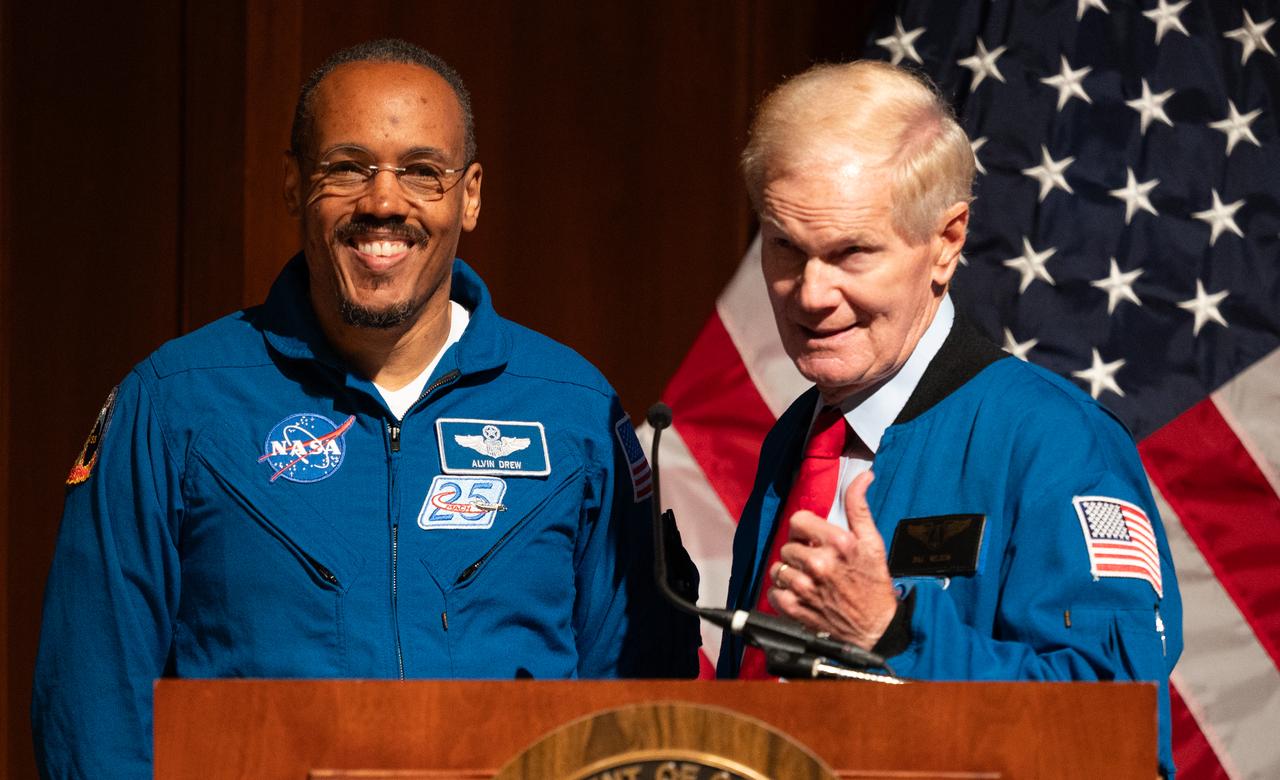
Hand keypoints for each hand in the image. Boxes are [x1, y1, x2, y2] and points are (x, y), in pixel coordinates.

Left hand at [767, 470, 898, 648]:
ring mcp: (805, 588)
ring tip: (810, 580)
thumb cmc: (874, 585)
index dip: (804, 529)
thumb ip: (860, 507)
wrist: (876, 630)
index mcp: (838, 544)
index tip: (813, 540)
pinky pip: (774, 591)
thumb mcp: (872, 542)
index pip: (798, 521)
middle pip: (788, 545)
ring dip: (791, 573)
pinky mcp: (795, 609)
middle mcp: (819, 565)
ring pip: (778, 568)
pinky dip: (784, 594)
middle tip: (817, 563)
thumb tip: (863, 476)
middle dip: (800, 552)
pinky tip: (802, 595)